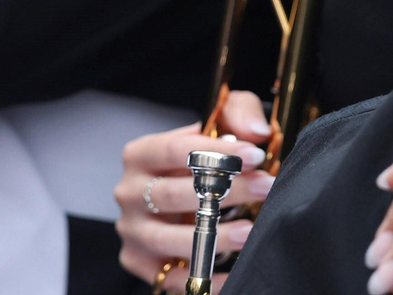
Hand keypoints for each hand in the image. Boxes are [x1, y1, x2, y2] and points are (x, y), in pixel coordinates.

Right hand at [115, 91, 274, 291]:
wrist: (184, 190)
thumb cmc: (201, 157)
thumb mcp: (218, 123)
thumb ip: (237, 113)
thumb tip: (256, 132)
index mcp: (140, 154)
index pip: (176, 150)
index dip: (217, 153)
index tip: (255, 156)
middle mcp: (128, 193)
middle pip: (173, 194)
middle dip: (225, 191)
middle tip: (264, 187)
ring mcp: (132, 231)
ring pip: (171, 238)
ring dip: (215, 237)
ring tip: (250, 231)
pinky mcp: (140, 263)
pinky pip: (173, 278)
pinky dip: (205, 279)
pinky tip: (234, 272)